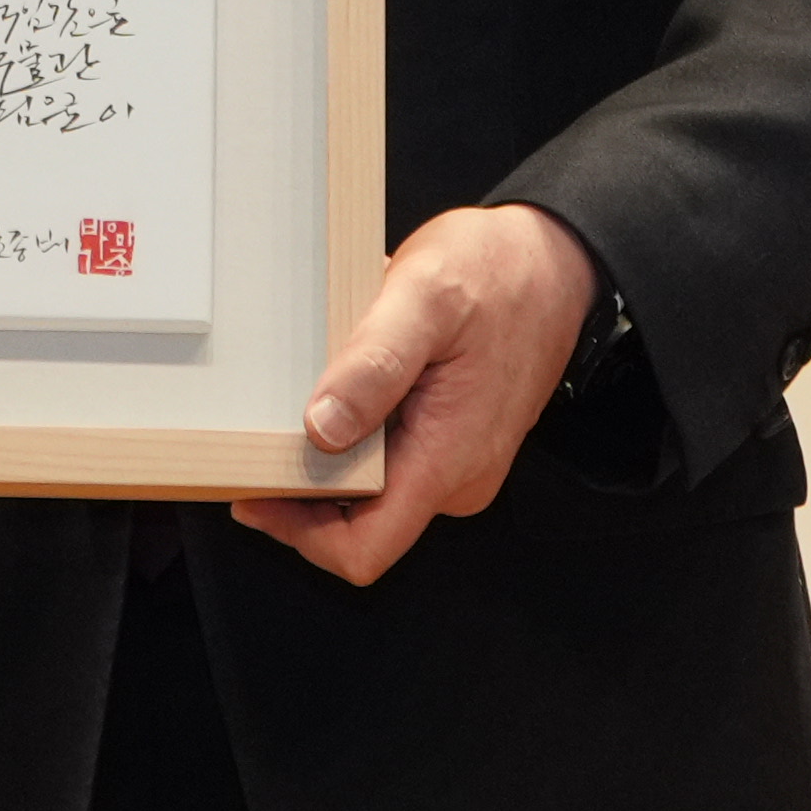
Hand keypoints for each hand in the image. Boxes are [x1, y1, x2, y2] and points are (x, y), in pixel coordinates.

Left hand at [233, 200, 599, 587]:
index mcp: (448, 459)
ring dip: (327, 457)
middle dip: (302, 491)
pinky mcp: (453, 442)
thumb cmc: (498, 273)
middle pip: (358, 523)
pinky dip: (355, 434)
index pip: (364, 548)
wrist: (557, 262)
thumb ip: (374, 365)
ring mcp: (456, 463)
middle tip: (259, 432)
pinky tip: (346, 382)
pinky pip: (390, 459)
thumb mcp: (425, 297)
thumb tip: (322, 428)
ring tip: (309, 390)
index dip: (299, 533)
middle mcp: (456, 478)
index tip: (252, 493)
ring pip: (370, 491)